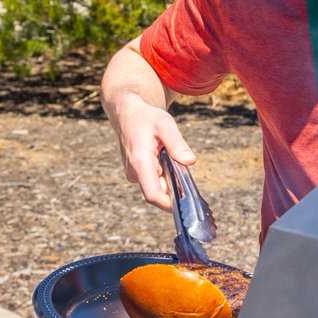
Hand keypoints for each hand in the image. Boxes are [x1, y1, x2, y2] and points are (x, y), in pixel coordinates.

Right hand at [109, 93, 196, 210]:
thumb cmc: (145, 117)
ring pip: (158, 186)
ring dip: (170, 178)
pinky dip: (164, 174)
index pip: (153, 194)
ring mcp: (134, 174)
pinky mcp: (136, 173)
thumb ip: (177, 144)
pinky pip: (153, 180)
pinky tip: (165, 158)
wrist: (126, 113)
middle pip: (160, 192)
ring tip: (172, 156)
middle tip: (185, 168)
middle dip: (175, 186)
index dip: (170, 203)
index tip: (187, 202)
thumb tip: (191, 161)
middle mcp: (134, 172)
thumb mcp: (165, 124)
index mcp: (140, 162)